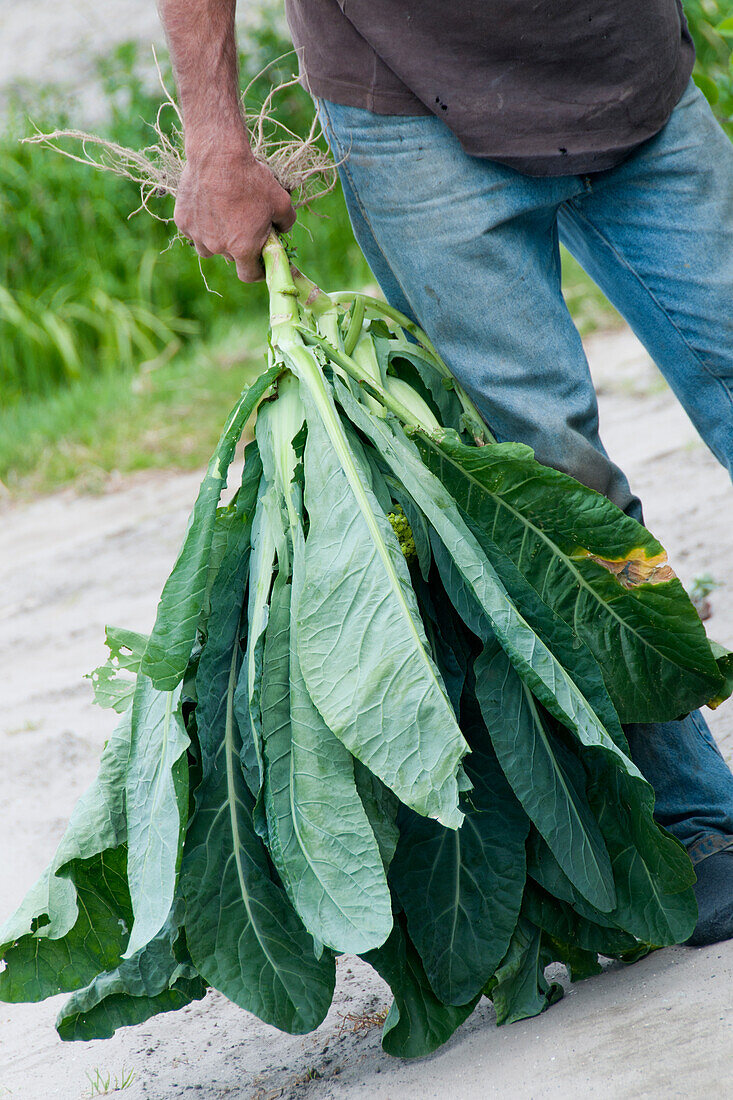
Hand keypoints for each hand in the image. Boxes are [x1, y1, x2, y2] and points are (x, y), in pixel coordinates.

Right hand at [174, 141, 295, 281]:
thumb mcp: (282, 201)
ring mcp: (197, 235)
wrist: (218, 154)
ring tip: (225, 218)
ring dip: (218, 240)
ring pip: (209, 247)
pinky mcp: (183, 220)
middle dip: (239, 247)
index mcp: (243, 249)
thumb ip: (286, 223)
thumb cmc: (252, 179)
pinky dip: (201, 224)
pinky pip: (194, 230)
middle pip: (231, 257)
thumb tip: (282, 230)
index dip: (257, 271)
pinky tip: (208, 205)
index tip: (260, 263)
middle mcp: (218, 247)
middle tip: (245, 225)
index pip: (249, 275)